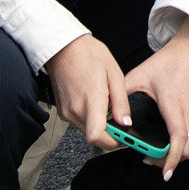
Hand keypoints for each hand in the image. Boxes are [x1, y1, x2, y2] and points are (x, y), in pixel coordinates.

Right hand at [46, 34, 130, 153]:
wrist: (62, 47)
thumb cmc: (88, 54)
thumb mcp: (114, 74)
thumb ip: (121, 102)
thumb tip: (126, 124)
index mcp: (91, 100)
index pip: (97, 136)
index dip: (112, 142)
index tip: (124, 137)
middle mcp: (75, 110)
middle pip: (95, 137)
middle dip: (110, 134)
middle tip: (119, 120)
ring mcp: (67, 112)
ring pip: (87, 131)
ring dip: (99, 126)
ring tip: (106, 105)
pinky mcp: (62, 112)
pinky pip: (79, 123)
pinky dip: (90, 119)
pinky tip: (94, 102)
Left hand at [119, 17, 188, 178]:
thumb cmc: (170, 60)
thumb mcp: (142, 73)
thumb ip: (123, 93)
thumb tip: (108, 112)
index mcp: (175, 105)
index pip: (178, 141)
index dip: (171, 160)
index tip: (164, 173)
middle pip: (186, 151)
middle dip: (169, 161)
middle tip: (151, 161)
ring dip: (177, 152)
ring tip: (157, 150)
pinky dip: (184, 142)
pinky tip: (170, 136)